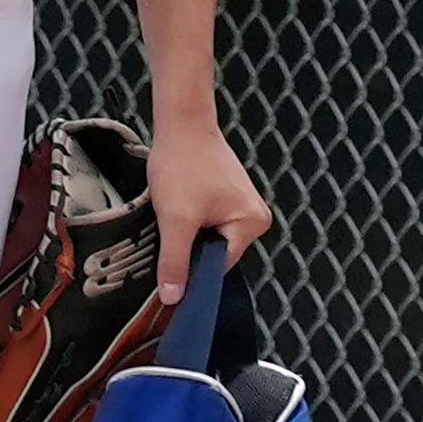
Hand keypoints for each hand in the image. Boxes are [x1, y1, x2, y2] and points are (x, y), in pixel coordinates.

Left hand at [142, 116, 271, 301]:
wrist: (182, 122)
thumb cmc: (183, 164)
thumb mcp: (175, 219)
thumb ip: (175, 261)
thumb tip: (174, 298)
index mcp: (252, 224)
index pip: (219, 266)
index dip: (192, 272)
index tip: (167, 274)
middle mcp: (256, 217)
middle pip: (216, 253)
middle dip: (190, 248)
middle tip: (167, 234)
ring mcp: (244, 206)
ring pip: (210, 238)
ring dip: (189, 234)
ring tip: (173, 216)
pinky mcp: (230, 197)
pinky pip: (210, 223)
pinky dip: (192, 221)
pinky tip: (178, 208)